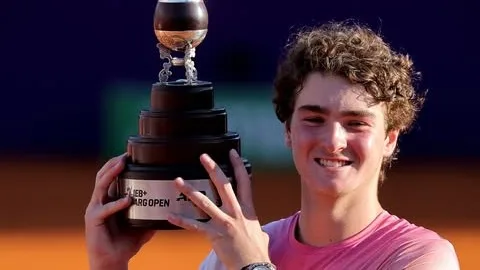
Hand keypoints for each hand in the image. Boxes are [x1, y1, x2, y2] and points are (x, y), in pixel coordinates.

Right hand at [84, 154, 155, 269]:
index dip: (118, 164)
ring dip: (111, 174)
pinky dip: (116, 203)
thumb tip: (171, 206)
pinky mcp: (93, 221)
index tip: (130, 154)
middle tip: (126, 154)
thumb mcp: (144, 225)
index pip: (111, 176)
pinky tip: (127, 200)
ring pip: (100, 186)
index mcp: (109, 199)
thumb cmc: (126, 244)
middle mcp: (100, 201)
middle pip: (102, 175)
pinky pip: (105, 209)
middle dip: (113, 163)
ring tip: (122, 165)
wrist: (113, 262)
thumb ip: (153, 213)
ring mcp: (94, 210)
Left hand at [167, 149, 269, 269]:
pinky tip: (170, 215)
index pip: (244, 182)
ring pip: (204, 201)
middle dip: (213, 169)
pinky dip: (181, 220)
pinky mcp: (214, 234)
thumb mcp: (259, 232)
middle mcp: (235, 212)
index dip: (238, 165)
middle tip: (203, 157)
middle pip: (223, 185)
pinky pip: (194, 225)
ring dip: (189, 190)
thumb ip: (254, 224)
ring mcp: (224, 222)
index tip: (231, 153)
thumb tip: (256, 225)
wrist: (253, 266)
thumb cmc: (257, 251)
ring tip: (177, 181)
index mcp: (247, 209)